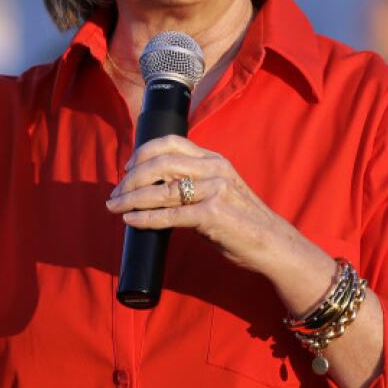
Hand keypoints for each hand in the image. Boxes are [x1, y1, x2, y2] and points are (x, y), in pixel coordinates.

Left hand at [105, 134, 297, 280]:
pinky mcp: (213, 214)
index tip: (127, 167)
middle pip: (161, 163)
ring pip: (161, 190)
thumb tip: (158, 189)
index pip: (172, 143)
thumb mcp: (221, 191)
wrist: (273, 244)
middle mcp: (214, 170)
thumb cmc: (243, 222)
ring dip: (131, 198)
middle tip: (115, 192)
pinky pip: (170, 215)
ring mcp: (215, 190)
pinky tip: (130, 220)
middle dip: (132, 178)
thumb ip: (196, 184)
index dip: (144, 152)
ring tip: (114, 206)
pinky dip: (145, 218)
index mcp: (215, 160)